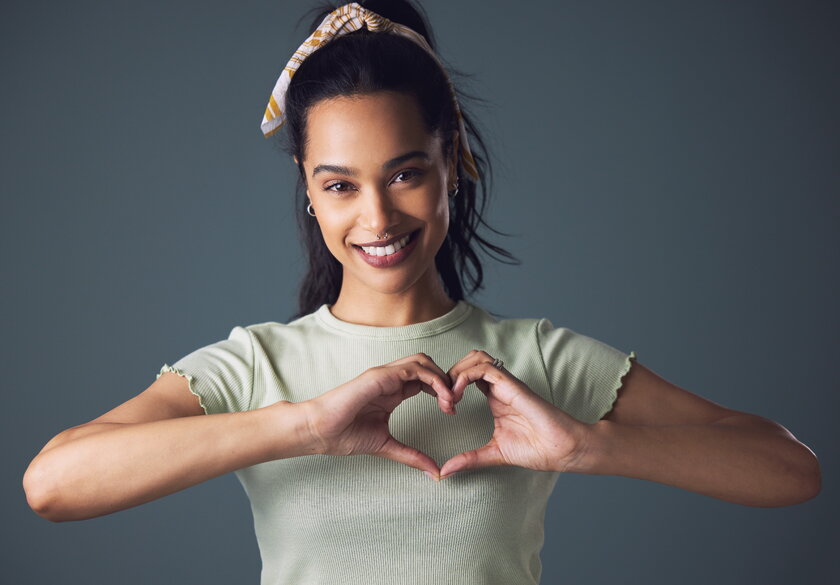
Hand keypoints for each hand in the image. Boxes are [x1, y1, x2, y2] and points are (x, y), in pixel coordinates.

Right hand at [299, 353, 454, 477]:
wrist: (319, 431)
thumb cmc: (344, 436)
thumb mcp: (387, 446)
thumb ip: (411, 455)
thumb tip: (434, 472)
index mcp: (392, 392)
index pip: (424, 380)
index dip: (442, 390)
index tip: (451, 410)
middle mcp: (390, 379)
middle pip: (427, 364)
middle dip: (446, 380)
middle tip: (454, 405)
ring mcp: (384, 374)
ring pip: (423, 361)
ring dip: (441, 378)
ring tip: (449, 401)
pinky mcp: (380, 376)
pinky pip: (413, 369)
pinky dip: (433, 379)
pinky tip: (440, 398)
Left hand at [439, 350, 590, 478]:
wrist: (562, 449)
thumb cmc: (536, 449)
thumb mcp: (492, 453)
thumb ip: (469, 459)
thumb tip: (444, 471)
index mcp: (494, 397)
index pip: (467, 376)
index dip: (450, 386)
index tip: (443, 409)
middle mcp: (499, 386)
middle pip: (468, 360)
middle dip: (449, 375)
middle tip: (442, 401)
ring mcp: (506, 383)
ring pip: (476, 357)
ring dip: (456, 372)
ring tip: (449, 398)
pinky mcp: (512, 385)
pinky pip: (485, 367)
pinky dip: (465, 377)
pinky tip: (458, 397)